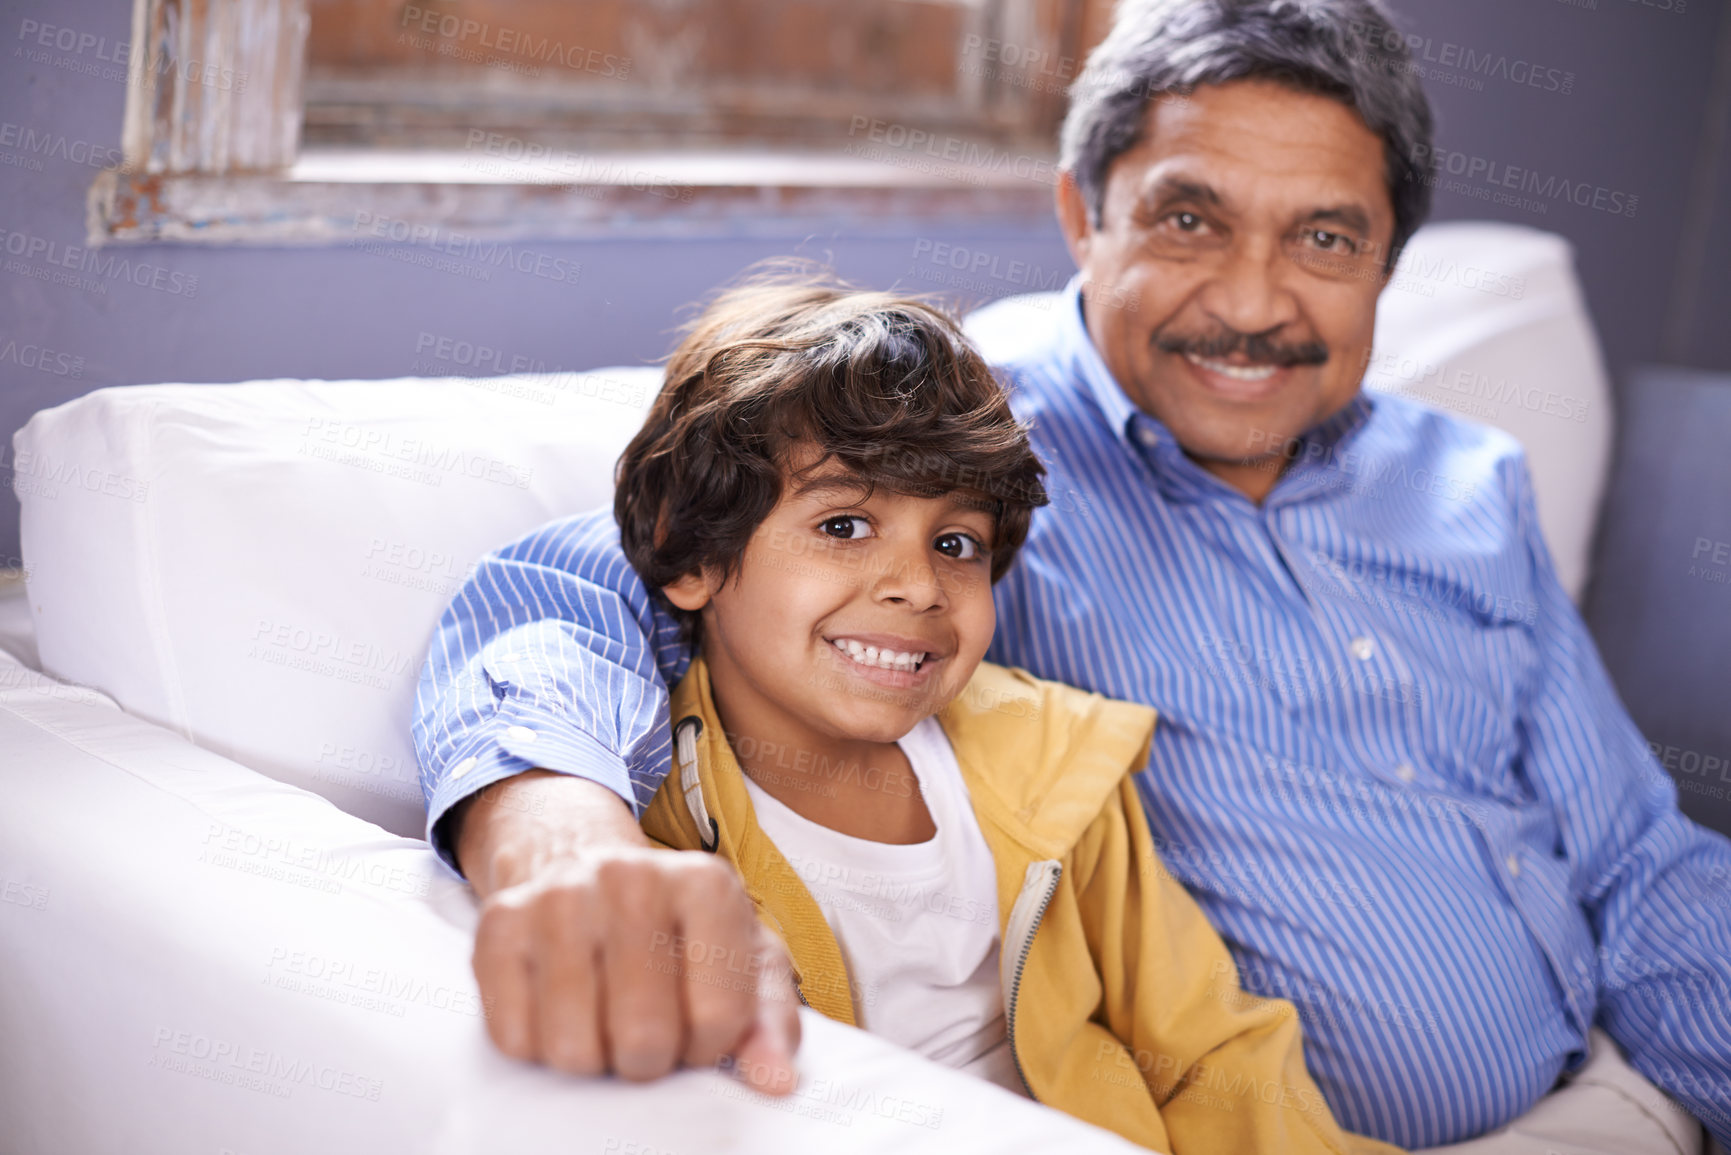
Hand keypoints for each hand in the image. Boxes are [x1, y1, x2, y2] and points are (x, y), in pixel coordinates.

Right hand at [456, 771, 800, 1091]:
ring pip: (574, 1051)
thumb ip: (769, 1024)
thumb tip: (775, 1083)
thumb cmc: (677, 932)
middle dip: (648, 1059)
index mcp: (705, 883)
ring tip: (604, 1016)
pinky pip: (515, 1041)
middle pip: (643, 1040)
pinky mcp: (497, 926)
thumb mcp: (742, 962)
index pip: (719, 1019)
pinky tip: (560, 1006)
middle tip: (646, 1028)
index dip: (708, 1046)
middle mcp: (630, 877)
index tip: (697, 1023)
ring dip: (593, 1057)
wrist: (584, 869)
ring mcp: (557, 898)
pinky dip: (539, 1045)